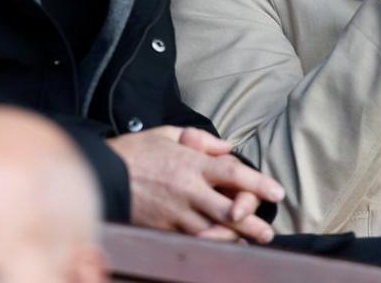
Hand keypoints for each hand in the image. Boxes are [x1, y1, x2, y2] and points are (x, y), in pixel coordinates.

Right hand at [106, 126, 283, 242]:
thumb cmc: (136, 152)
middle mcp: (189, 190)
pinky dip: (207, 244)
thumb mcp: (166, 134)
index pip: (233, 173)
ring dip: (233, 238)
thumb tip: (227, 147)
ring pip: (213, 230)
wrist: (102, 174)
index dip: (258, 183)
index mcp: (192, 163)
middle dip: (252, 223)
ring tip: (249, 243)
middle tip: (268, 232)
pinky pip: (190, 239)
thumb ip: (200, 140)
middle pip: (229, 210)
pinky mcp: (163, 228)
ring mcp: (176, 212)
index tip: (277, 192)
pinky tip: (217, 247)